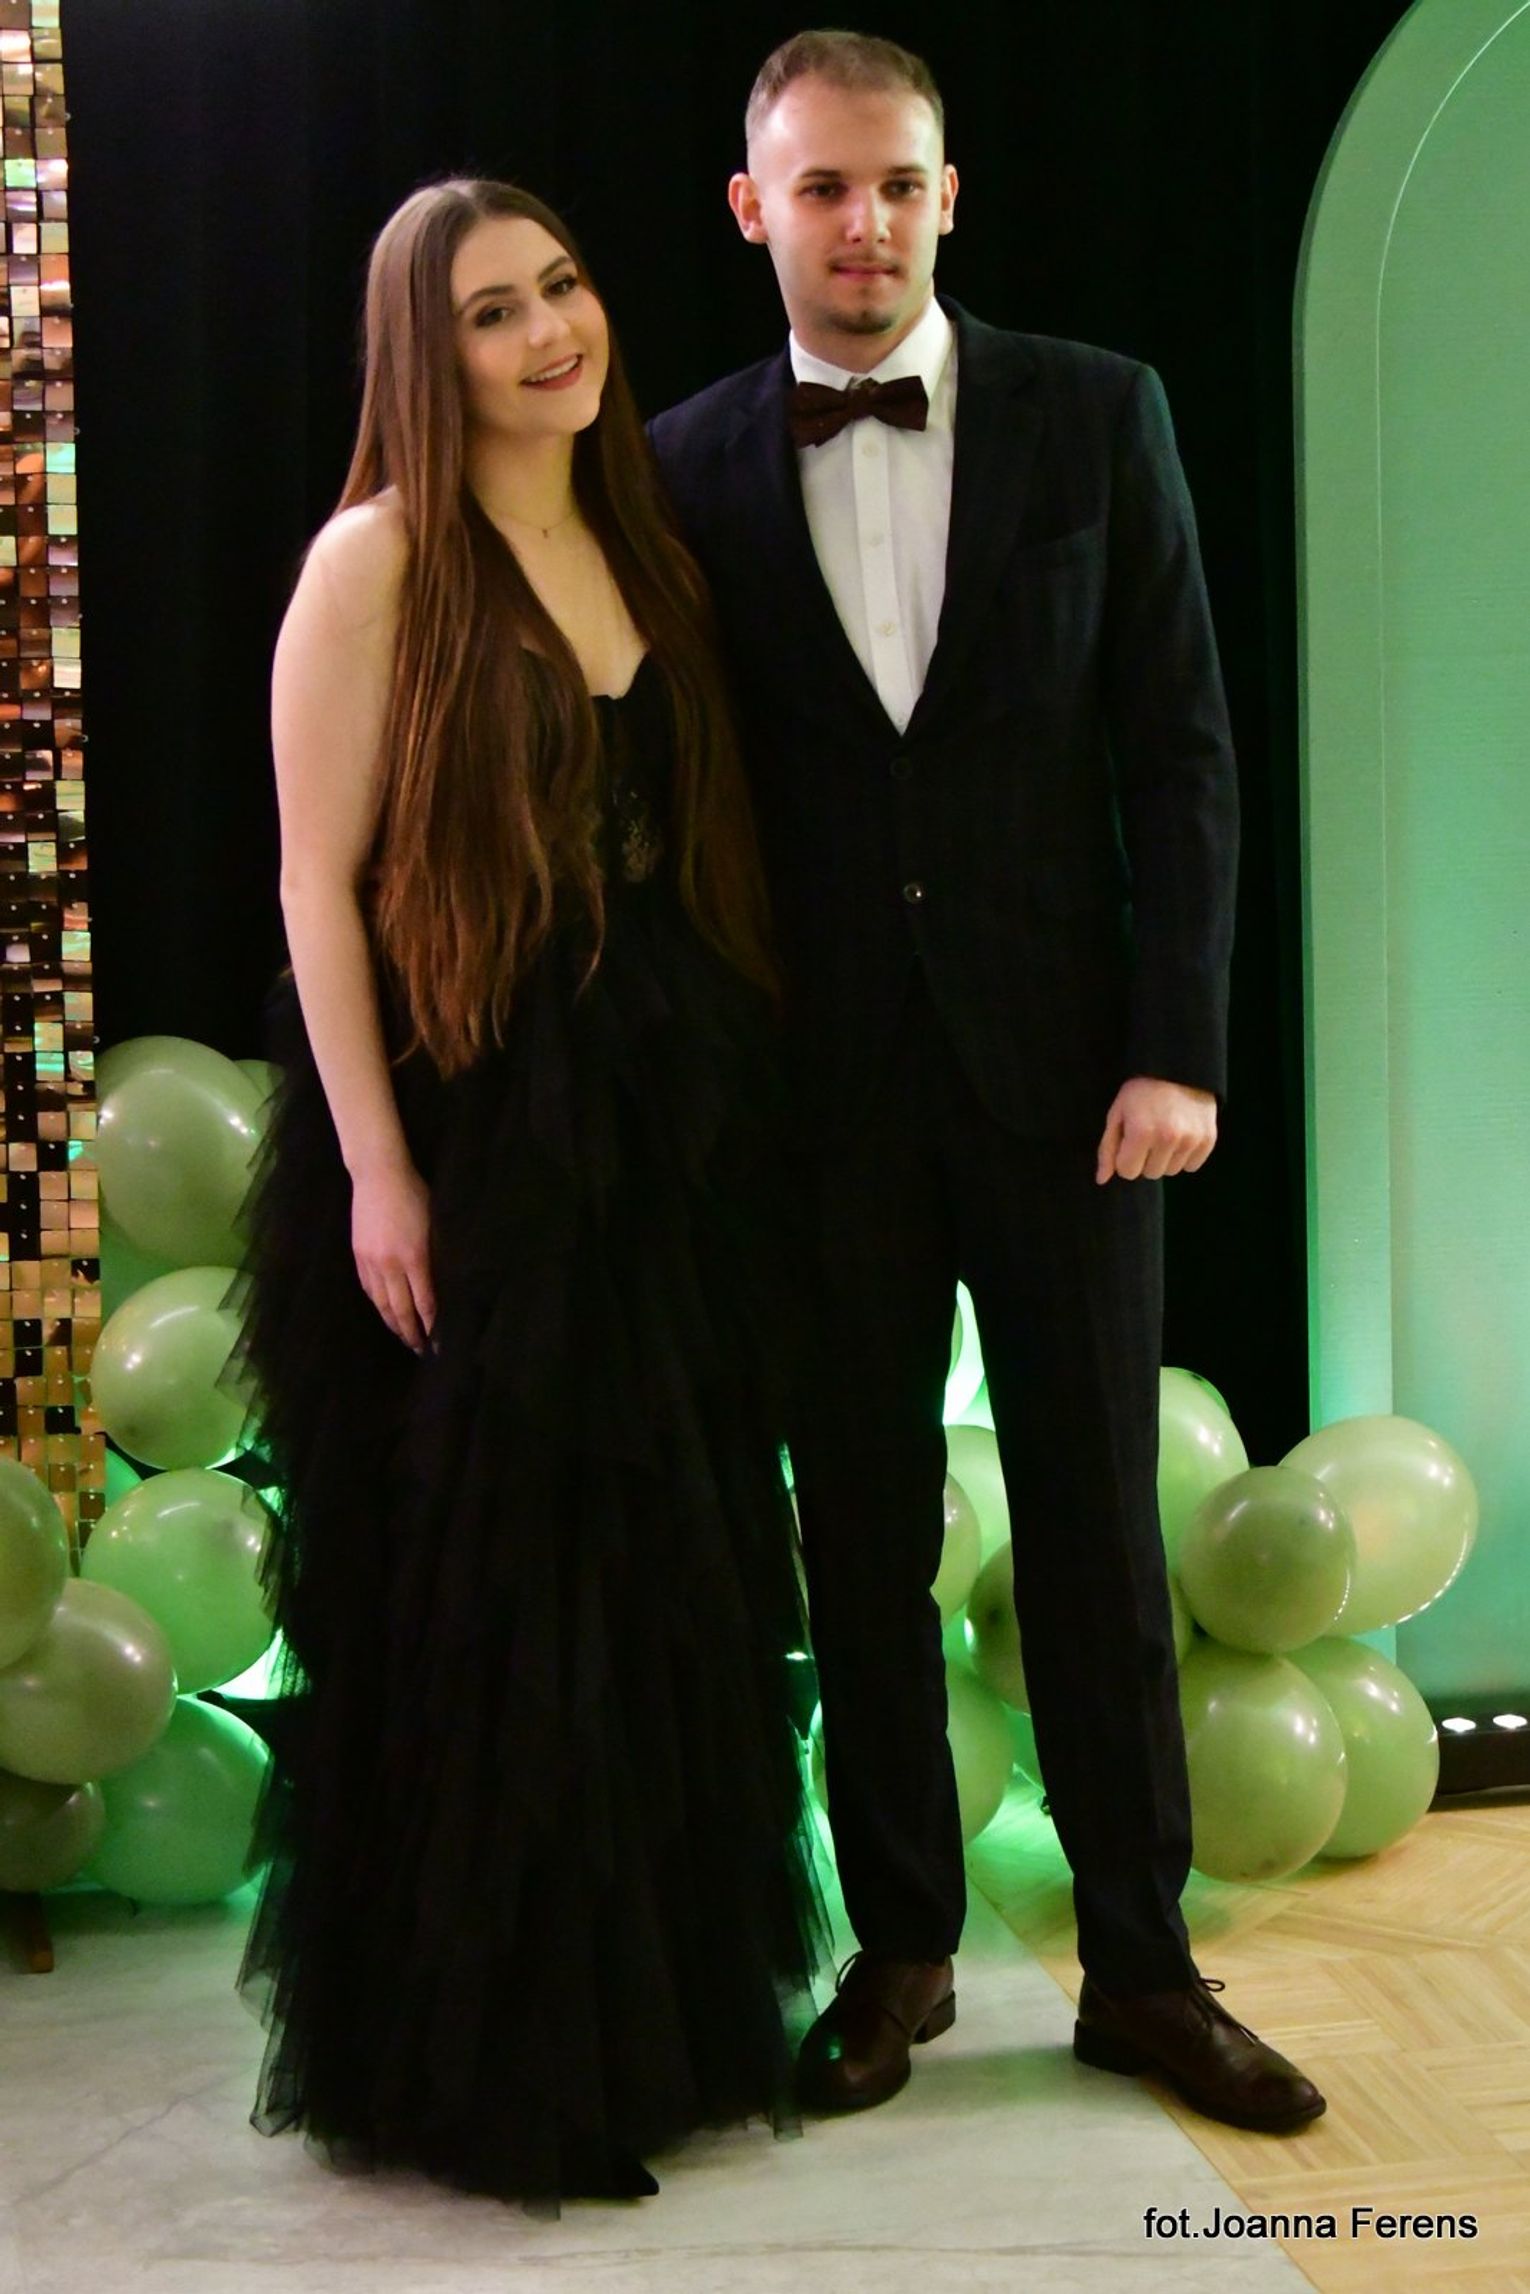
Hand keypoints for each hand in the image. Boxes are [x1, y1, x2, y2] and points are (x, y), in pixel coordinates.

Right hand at [350, 1160, 434, 1351]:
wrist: (378, 1174)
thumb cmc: (414, 1194)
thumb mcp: (435, 1224)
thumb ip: (437, 1256)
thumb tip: (444, 1285)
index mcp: (414, 1257)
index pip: (425, 1303)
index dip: (432, 1326)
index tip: (439, 1342)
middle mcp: (390, 1264)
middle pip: (401, 1310)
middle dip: (411, 1333)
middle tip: (420, 1350)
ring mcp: (371, 1261)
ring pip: (381, 1303)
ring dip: (393, 1323)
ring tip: (403, 1337)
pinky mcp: (358, 1256)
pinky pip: (368, 1289)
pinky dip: (377, 1305)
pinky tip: (384, 1312)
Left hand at [1095, 1076, 1216, 1184]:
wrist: (1178, 1068)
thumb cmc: (1140, 1091)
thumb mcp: (1117, 1114)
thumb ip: (1107, 1148)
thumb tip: (1101, 1179)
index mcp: (1141, 1133)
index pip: (1128, 1172)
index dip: (1126, 1157)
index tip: (1130, 1140)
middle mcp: (1168, 1138)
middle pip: (1151, 1174)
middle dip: (1146, 1158)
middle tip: (1149, 1133)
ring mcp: (1191, 1140)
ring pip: (1171, 1171)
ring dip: (1166, 1157)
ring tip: (1165, 1132)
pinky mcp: (1208, 1139)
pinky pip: (1192, 1166)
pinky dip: (1185, 1156)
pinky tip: (1181, 1135)